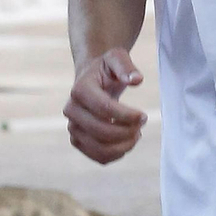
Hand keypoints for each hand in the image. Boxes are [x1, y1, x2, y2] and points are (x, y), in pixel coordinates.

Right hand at [64, 48, 145, 163]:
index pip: (104, 109)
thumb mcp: (117, 58)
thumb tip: (136, 79)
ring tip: (136, 134)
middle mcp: (71, 110)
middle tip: (142, 124)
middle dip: (127, 131)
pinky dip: (117, 154)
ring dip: (124, 146)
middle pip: (101, 131)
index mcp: (80, 89)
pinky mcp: (78, 141)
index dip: (127, 116)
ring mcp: (73, 128)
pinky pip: (98, 157)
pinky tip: (127, 142)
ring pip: (99, 148)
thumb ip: (126, 67)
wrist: (92, 79)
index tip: (144, 116)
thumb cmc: (106, 69)